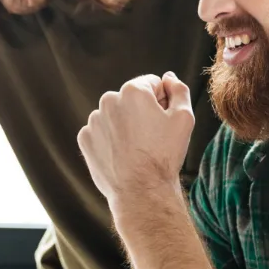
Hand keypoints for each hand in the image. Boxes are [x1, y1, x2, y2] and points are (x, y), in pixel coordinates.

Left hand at [78, 72, 194, 206]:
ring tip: (137, 149)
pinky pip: (101, 132)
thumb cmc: (164, 155)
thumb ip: (179, 90)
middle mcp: (109, 100)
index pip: (152, 84)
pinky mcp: (85, 139)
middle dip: (141, 112)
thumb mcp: (184, 118)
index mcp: (133, 90)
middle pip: (131, 99)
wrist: (140, 190)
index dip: (162, 101)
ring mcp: (94, 120)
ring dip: (125, 125)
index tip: (164, 122)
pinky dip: (111, 140)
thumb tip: (169, 78)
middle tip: (152, 137)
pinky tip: (122, 155)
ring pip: (115, 115)